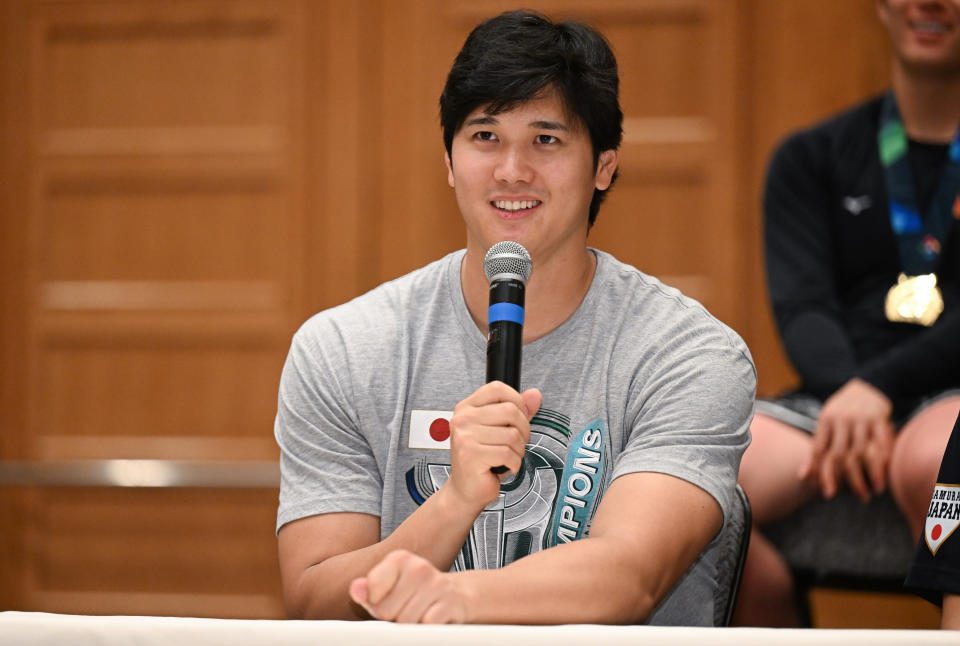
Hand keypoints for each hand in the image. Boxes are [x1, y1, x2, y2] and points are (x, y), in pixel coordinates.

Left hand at [349, 550, 468, 622]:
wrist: (456, 595)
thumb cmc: (414, 593)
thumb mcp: (388, 588)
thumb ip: (368, 590)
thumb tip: (356, 589)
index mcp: (399, 559)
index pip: (372, 590)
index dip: (374, 604)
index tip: (384, 600)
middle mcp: (419, 567)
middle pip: (386, 611)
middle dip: (392, 618)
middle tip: (404, 610)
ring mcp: (437, 584)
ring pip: (405, 622)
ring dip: (409, 626)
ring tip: (418, 615)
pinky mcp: (451, 603)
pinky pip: (426, 626)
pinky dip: (425, 629)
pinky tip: (430, 619)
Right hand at [445, 381, 540, 510]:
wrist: (465, 490)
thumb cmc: (483, 459)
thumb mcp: (500, 429)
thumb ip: (518, 410)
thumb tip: (535, 394)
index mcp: (466, 407)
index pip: (497, 388)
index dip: (517, 400)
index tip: (519, 417)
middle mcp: (462, 419)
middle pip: (510, 410)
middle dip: (523, 429)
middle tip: (517, 443)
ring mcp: (464, 436)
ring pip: (512, 434)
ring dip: (519, 450)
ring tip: (509, 457)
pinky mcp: (471, 455)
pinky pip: (508, 453)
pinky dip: (514, 463)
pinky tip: (506, 467)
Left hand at [799, 378, 893, 500]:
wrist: (869, 384)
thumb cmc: (842, 409)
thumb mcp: (827, 421)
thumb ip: (818, 446)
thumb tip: (804, 475)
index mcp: (826, 420)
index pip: (820, 449)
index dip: (820, 471)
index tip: (825, 491)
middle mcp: (842, 420)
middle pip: (839, 454)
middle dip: (840, 478)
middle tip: (843, 497)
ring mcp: (862, 419)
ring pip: (862, 452)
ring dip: (866, 476)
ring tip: (868, 493)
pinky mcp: (880, 419)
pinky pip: (882, 443)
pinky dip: (883, 462)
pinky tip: (883, 478)